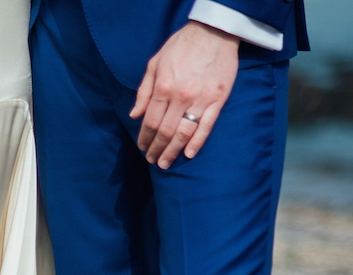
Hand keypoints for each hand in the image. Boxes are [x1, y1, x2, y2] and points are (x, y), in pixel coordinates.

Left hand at [130, 21, 238, 168]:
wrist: (213, 32)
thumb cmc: (181, 46)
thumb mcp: (155, 63)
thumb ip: (144, 91)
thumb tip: (134, 115)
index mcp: (163, 88)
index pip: (150, 121)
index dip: (144, 138)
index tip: (142, 147)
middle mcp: (180, 97)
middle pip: (165, 132)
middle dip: (156, 149)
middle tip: (152, 160)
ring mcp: (200, 100)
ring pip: (184, 133)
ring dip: (173, 151)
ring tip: (165, 162)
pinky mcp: (217, 100)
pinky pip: (206, 126)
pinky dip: (197, 142)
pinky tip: (189, 154)